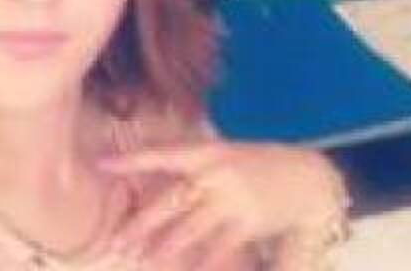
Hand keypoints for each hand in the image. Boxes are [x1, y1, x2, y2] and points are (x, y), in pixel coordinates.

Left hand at [96, 142, 349, 267]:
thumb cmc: (262, 164)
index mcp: (208, 152)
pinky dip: (200, 262)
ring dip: (162, 248)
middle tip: (116, 242)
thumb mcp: (228, 154)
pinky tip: (186, 270)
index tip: (102, 164)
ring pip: (188, 230)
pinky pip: (217, 248)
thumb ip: (198, 168)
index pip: (162, 155)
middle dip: (140, 225)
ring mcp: (232, 200)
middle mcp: (216, 175)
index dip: (131, 160)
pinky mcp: (248, 223)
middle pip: (169, 202)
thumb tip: (163, 183)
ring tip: (139, 260)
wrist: (309, 176)